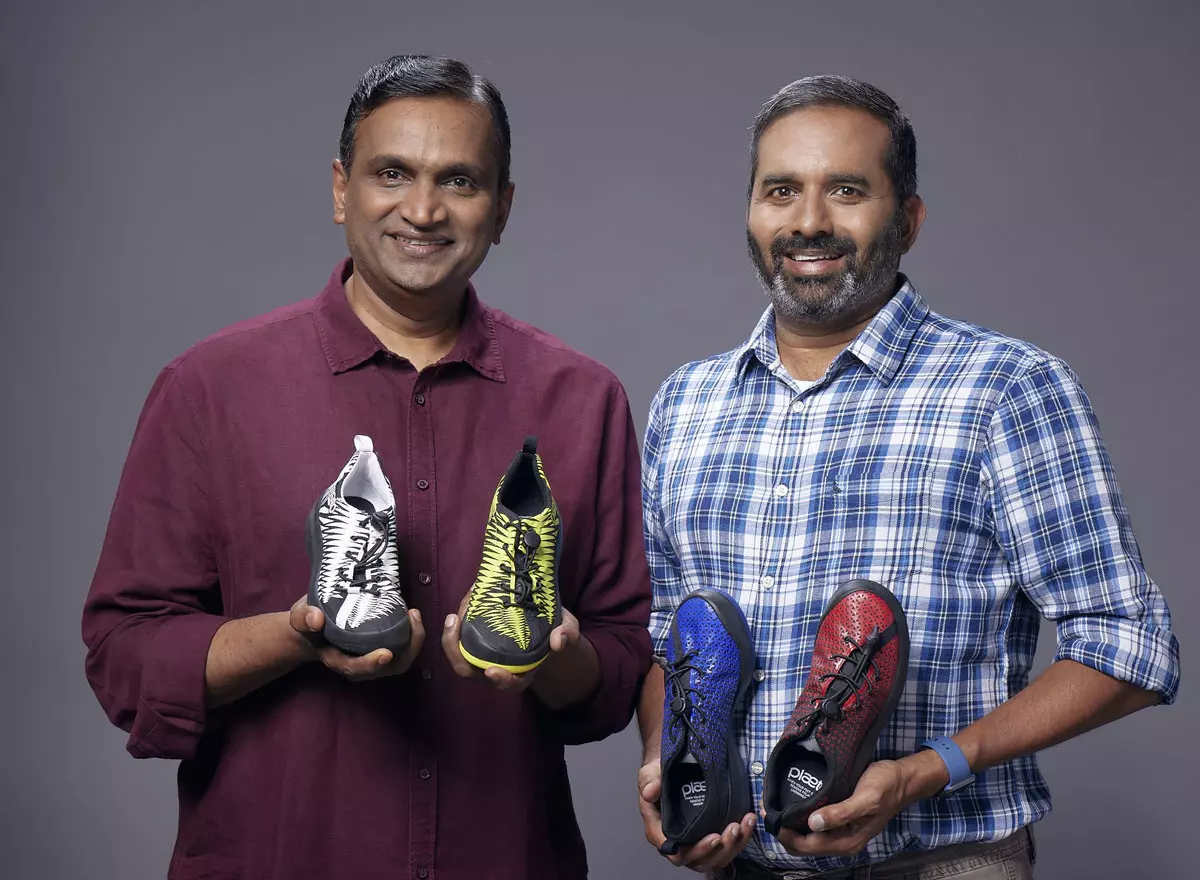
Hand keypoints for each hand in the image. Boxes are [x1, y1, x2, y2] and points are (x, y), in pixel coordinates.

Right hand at [289, 597, 424, 680]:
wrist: (313, 626)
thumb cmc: (308, 623)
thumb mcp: (299, 617)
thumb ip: (303, 618)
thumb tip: (316, 619)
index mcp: (337, 660)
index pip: (356, 668)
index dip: (372, 665)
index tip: (386, 653)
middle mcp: (358, 664)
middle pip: (388, 668)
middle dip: (406, 649)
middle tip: (412, 618)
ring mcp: (372, 658)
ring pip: (400, 661)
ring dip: (413, 641)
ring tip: (414, 615)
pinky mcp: (382, 647)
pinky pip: (402, 650)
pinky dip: (411, 636)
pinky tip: (411, 616)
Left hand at [441, 593, 582, 691]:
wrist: (546, 624)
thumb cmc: (556, 631)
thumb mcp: (568, 629)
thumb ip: (567, 634)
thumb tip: (559, 640)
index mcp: (523, 673)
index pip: (509, 684)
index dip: (501, 681)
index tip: (493, 671)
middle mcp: (500, 669)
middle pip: (471, 671)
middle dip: (457, 653)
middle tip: (455, 625)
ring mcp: (485, 657)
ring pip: (460, 656)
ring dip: (451, 638)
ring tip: (454, 616)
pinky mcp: (477, 641)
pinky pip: (460, 639)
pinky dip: (458, 625)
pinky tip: (462, 605)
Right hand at [637, 758, 756, 870]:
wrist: (671, 767)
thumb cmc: (658, 775)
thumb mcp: (650, 774)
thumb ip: (649, 782)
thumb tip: (649, 792)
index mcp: (660, 832)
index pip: (676, 852)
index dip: (696, 850)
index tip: (714, 837)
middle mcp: (678, 842)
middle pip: (699, 860)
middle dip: (719, 849)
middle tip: (733, 829)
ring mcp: (695, 841)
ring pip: (716, 858)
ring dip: (733, 846)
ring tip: (743, 825)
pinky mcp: (709, 835)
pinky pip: (726, 847)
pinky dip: (740, 838)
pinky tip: (748, 822)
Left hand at [775, 760, 910, 857]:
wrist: (902, 778)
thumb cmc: (886, 787)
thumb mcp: (866, 798)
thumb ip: (841, 813)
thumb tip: (813, 824)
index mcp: (847, 841)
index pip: (807, 846)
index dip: (785, 834)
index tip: (770, 816)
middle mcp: (842, 840)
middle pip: (803, 844)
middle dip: (783, 831)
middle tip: (768, 809)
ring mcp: (840, 831)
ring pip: (807, 836)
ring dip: (790, 825)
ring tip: (775, 806)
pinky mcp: (839, 819)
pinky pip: (814, 824)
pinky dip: (799, 817)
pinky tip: (792, 803)